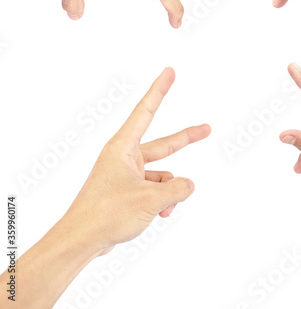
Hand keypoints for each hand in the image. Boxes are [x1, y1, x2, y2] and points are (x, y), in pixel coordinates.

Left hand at [62, 68, 209, 254]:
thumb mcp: (151, 199)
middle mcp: (125, 157)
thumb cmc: (107, 213)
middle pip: (164, 145)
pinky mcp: (127, 191)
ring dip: (170, 191)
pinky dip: (162, 200)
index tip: (169, 71)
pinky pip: (155, 189)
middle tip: (207, 128)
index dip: (160, 89)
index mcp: (124, 147)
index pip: (146, 110)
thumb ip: (178, 188)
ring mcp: (126, 175)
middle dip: (186, 140)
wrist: (81, 241)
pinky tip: (161, 214)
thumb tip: (189, 184)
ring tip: (163, 208)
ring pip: (162, 176)